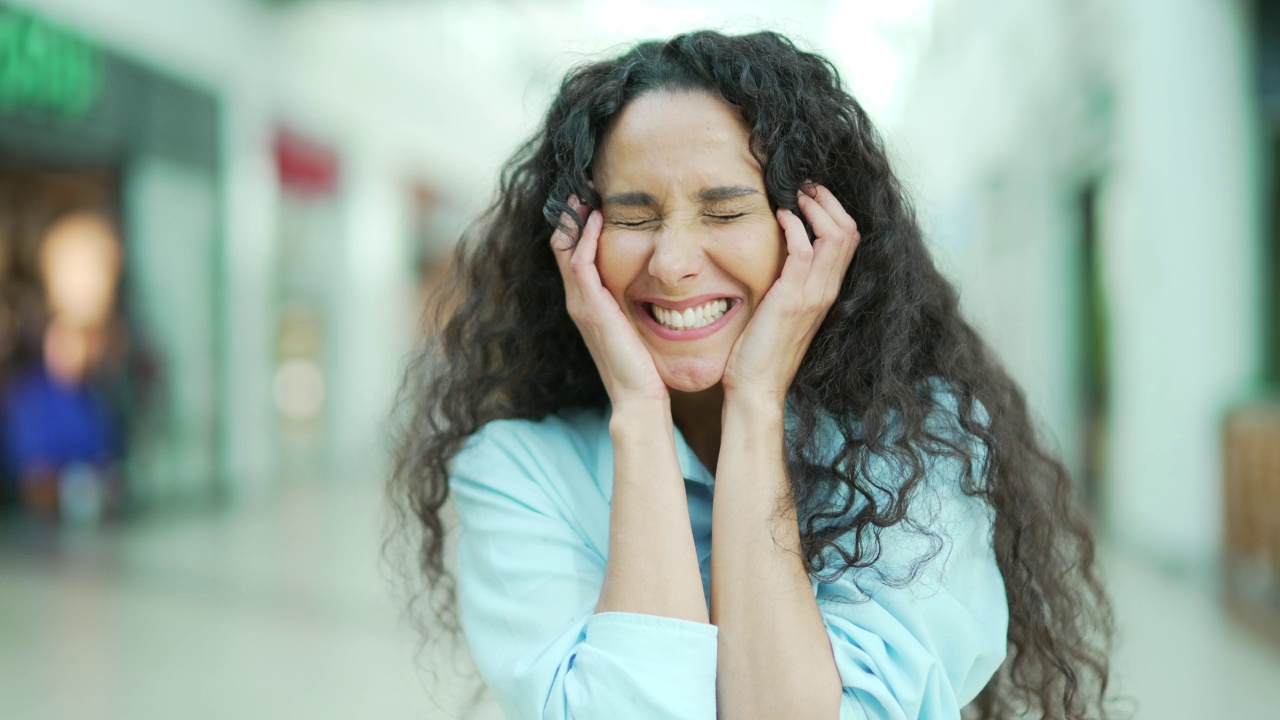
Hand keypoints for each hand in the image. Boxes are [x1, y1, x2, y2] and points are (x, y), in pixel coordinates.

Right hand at [551, 196, 668, 408]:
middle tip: (582, 184)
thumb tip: (661, 282)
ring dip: (573, 219)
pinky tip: (595, 218)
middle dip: (571, 214)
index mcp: (589, 303)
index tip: (593, 198)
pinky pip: (580, 264)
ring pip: (566, 250)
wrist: (639, 396)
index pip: (574, 253)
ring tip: (582, 192)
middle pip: (563, 245)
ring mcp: (581, 304)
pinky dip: (584, 239)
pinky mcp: (591, 308)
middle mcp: (579, 300)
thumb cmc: (644, 365)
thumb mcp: (638, 325)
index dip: (579, 224)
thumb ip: (638, 304)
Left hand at [721, 184, 860, 406]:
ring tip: (796, 194)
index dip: (834, 211)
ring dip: (815, 207)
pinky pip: (804, 251)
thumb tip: (778, 255)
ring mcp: (813, 295)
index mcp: (827, 292)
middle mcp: (827, 291)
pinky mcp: (793, 299)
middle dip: (829, 201)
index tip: (811, 196)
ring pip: (836, 236)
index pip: (849, 241)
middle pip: (849, 231)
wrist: (756, 387)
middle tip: (805, 186)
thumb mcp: (781, 310)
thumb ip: (788, 284)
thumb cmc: (761, 351)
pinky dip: (795, 227)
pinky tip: (780, 217)